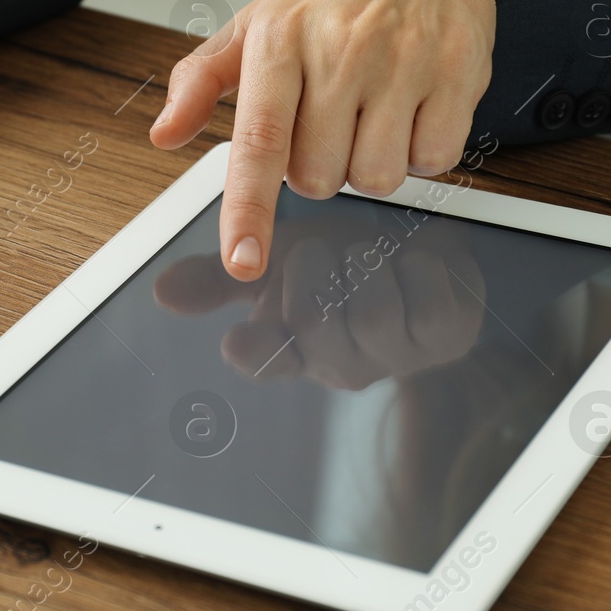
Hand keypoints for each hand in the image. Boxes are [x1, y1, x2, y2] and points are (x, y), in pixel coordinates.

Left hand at [150, 0, 496, 280]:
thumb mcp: (254, 24)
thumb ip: (200, 82)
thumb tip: (163, 134)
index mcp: (279, 41)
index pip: (259, 142)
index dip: (250, 210)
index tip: (245, 261)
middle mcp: (340, 51)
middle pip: (320, 178)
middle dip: (319, 166)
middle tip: (329, 118)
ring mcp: (403, 62)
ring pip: (377, 177)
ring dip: (370, 162)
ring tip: (371, 110)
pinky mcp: (459, 73)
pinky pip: (433, 161)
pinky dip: (421, 150)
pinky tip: (412, 108)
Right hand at [152, 214, 485, 390]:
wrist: (418, 248)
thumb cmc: (344, 261)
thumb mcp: (274, 258)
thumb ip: (220, 275)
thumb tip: (164, 290)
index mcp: (291, 345)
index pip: (259, 360)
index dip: (251, 350)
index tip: (239, 335)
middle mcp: (339, 362)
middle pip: (314, 320)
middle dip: (315, 267)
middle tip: (324, 250)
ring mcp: (395, 355)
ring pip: (369, 311)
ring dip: (367, 263)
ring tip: (370, 256)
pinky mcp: (446, 337)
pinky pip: (424, 295)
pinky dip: (416, 263)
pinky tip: (410, 264)